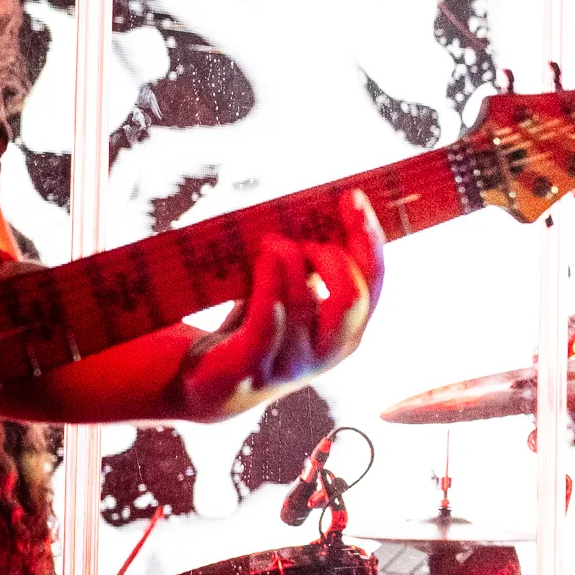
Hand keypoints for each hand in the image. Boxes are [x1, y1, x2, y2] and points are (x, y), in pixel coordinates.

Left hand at [175, 190, 385, 416]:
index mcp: (347, 331)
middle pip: (353, 298)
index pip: (374, 282)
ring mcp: (289, 368)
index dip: (368, 238)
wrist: (200, 377)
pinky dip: (268, 287)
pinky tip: (265, 258)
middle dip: (332, 255)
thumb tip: (319, 208)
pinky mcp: (247, 372)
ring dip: (289, 262)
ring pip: (305, 305)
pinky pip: (266, 327)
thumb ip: (309, 263)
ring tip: (269, 243)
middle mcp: (327, 354)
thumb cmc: (250, 322)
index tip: (351, 197)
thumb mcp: (289, 289)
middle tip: (302, 237)